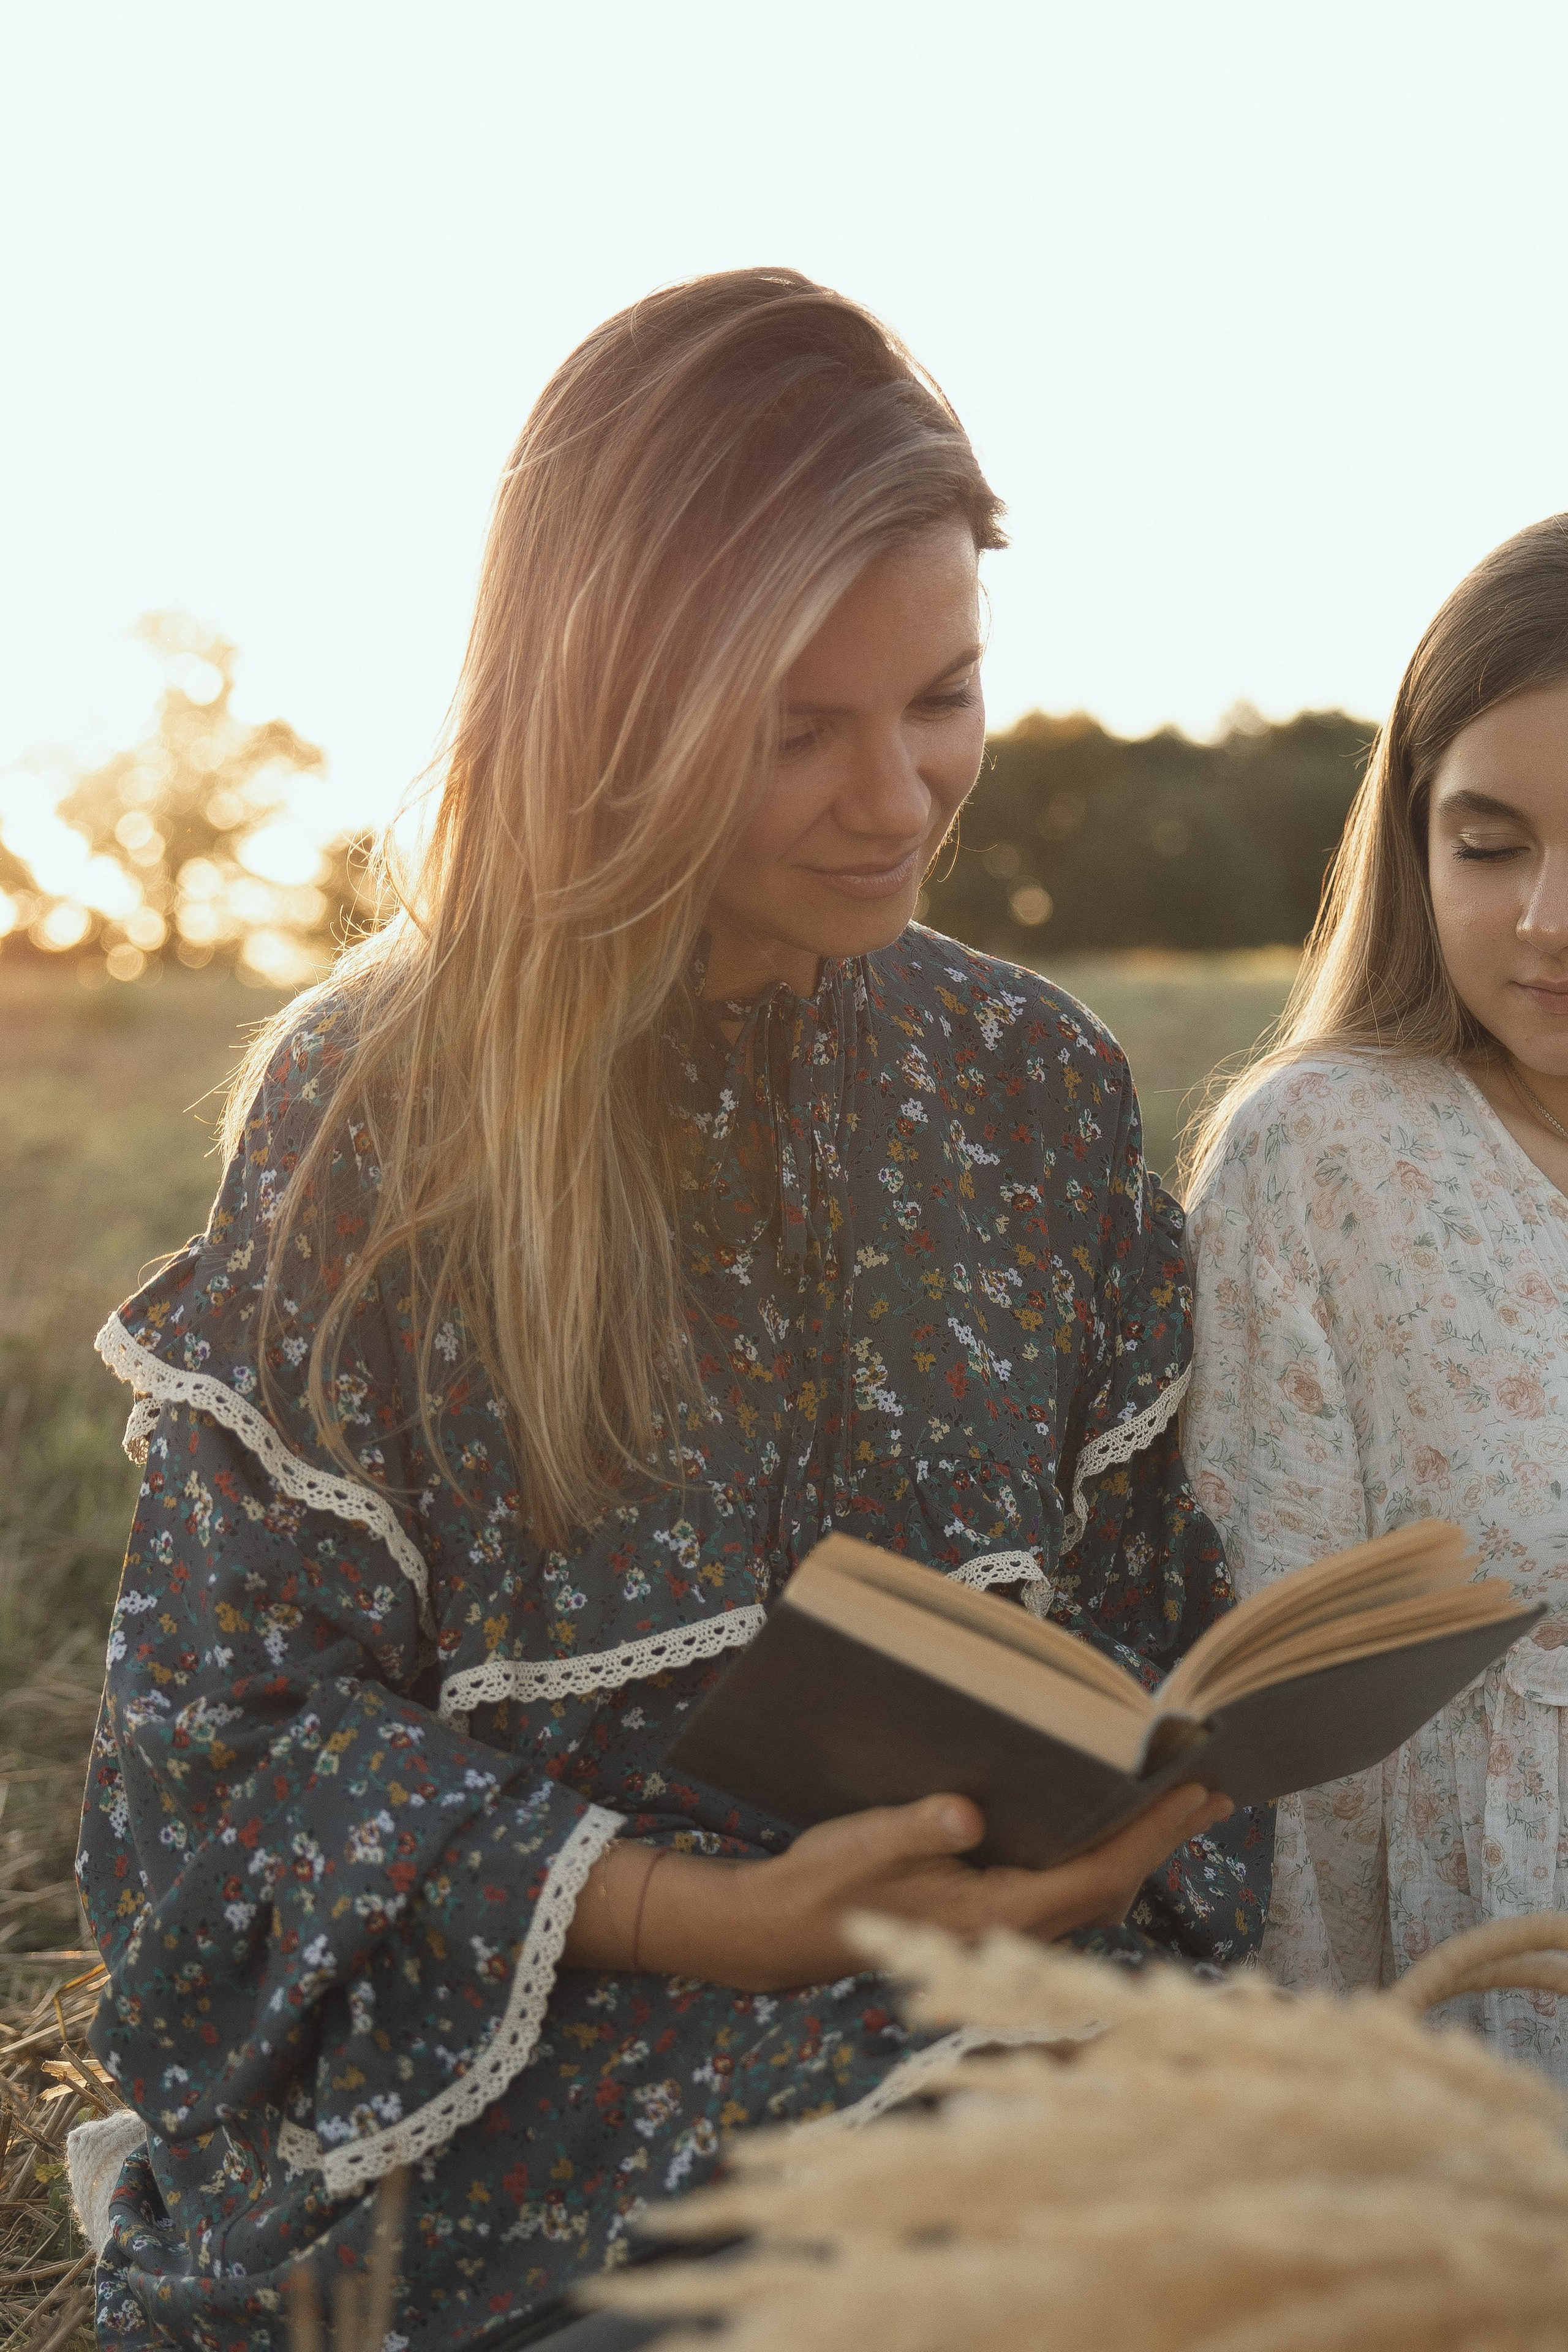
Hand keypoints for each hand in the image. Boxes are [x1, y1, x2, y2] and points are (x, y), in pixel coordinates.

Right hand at [561, 1782, 1230, 1991]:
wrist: (784, 1930)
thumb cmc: (824, 1883)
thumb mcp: (864, 1844)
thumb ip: (918, 1829)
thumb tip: (967, 1814)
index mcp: (991, 1916)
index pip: (1097, 1877)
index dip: (1151, 1836)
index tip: (1195, 1794)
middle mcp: (1009, 1930)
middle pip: (1110, 1886)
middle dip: (1161, 1838)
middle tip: (1213, 1789)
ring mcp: (1001, 1929)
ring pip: (1091, 1891)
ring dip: (1134, 1847)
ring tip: (1176, 1802)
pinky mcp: (988, 1917)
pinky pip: (1064, 1888)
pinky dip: (1097, 1854)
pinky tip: (1104, 1824)